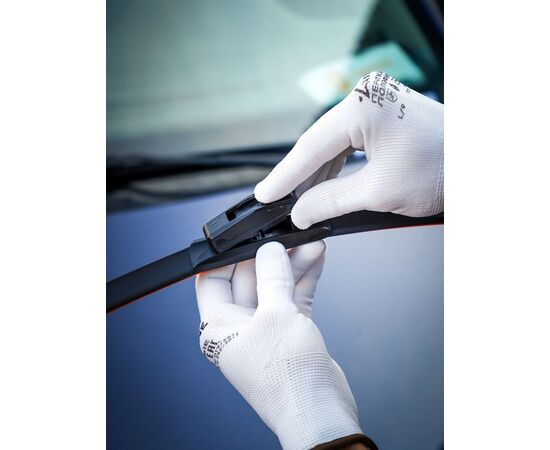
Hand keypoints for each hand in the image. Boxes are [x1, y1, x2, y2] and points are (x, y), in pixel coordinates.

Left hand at [195, 241, 370, 449]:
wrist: (320, 411)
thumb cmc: (287, 381)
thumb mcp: (276, 317)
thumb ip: (272, 278)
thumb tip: (270, 250)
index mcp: (219, 326)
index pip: (213, 279)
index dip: (229, 256)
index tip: (249, 237)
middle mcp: (239, 327)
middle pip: (248, 278)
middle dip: (270, 256)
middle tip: (287, 238)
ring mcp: (265, 328)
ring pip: (275, 286)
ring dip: (292, 264)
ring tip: (309, 244)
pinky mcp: (289, 330)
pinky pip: (293, 296)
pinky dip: (304, 278)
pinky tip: (315, 259)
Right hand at [255, 72, 443, 228]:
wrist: (483, 165)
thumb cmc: (444, 170)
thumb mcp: (379, 192)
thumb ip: (330, 201)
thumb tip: (300, 210)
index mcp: (364, 105)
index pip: (311, 146)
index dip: (284, 175)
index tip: (264, 194)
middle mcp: (368, 95)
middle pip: (319, 142)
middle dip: (300, 175)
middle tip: (279, 201)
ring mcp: (377, 101)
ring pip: (333, 143)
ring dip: (318, 172)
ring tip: (300, 199)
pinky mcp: (385, 113)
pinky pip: (350, 141)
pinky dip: (337, 164)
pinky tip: (325, 184)